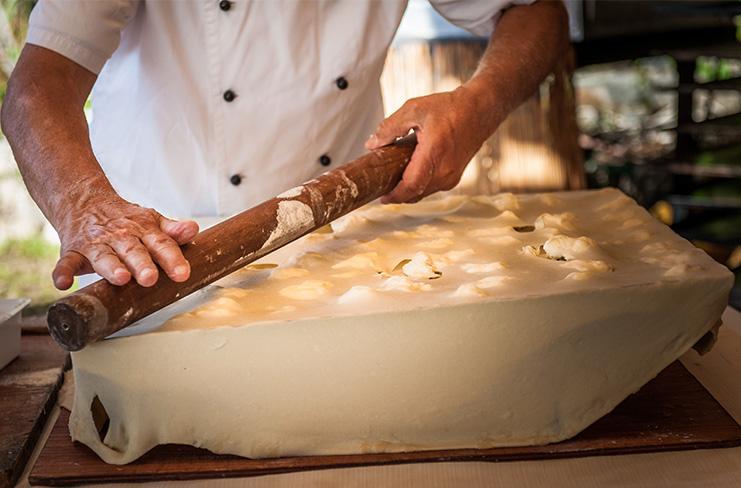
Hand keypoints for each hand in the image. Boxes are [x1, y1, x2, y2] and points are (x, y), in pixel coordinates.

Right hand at [52, 195, 198, 289]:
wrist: (84, 201)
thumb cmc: (125, 220)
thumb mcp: (151, 221)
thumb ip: (172, 231)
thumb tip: (194, 229)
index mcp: (142, 229)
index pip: (161, 243)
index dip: (172, 258)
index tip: (182, 273)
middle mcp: (119, 236)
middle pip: (133, 251)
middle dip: (142, 265)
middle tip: (151, 278)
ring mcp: (95, 243)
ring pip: (104, 256)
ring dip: (111, 268)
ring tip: (121, 278)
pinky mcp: (72, 251)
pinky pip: (66, 262)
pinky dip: (63, 272)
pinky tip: (63, 283)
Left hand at [365, 86, 491, 203]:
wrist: (479, 110)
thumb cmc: (450, 108)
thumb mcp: (415, 109)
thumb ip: (390, 127)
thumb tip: (372, 144)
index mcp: (434, 153)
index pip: (411, 186)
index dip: (394, 196)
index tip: (381, 197)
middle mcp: (445, 170)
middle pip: (415, 193)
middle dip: (398, 194)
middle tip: (382, 186)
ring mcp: (452, 176)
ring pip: (424, 192)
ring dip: (408, 190)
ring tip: (394, 179)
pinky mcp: (455, 177)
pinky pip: (432, 188)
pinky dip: (419, 185)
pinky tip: (410, 175)